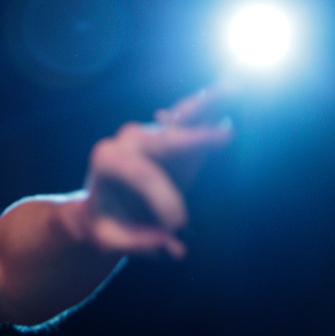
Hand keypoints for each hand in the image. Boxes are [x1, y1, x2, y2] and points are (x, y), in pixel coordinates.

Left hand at [74, 87, 231, 259]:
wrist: (100, 208)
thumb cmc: (106, 224)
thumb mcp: (109, 239)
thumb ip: (139, 242)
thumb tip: (176, 248)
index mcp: (107, 159)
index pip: (142, 173)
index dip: (165, 199)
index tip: (179, 228)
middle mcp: (128, 139)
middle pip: (163, 137)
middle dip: (195, 138)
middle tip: (228, 134)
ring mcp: (150, 133)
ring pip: (182, 120)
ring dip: (209, 106)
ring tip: (235, 87)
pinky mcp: (171, 138)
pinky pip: (194, 121)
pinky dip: (213, 110)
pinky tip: (234, 91)